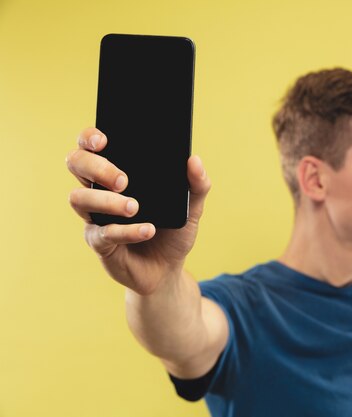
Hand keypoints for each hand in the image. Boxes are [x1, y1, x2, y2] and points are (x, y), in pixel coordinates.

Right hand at [66, 127, 211, 294]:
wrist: (168, 269)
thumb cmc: (173, 230)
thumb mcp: (191, 207)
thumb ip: (197, 184)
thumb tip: (194, 160)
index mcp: (117, 172)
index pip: (92, 146)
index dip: (90, 138)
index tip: (104, 140)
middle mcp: (100, 189)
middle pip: (77, 164)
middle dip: (97, 167)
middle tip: (123, 180)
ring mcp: (95, 216)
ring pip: (80, 199)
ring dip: (107, 200)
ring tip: (135, 207)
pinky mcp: (99, 242)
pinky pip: (103, 233)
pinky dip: (127, 230)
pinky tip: (148, 229)